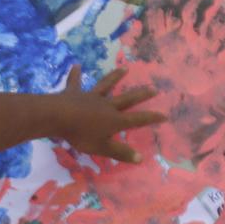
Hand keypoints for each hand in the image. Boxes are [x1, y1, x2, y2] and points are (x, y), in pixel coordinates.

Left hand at [52, 65, 167, 162]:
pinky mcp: (74, 93)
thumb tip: (141, 158)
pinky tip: (76, 65)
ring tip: (125, 69)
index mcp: (114, 120)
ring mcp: (91, 97)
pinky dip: (75, 74)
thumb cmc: (81, 134)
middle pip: (127, 99)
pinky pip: (75, 82)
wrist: (59, 117)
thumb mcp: (102, 148)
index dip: (151, 118)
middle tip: (154, 88)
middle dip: (141, 95)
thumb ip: (121, 153)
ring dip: (115, 77)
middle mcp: (106, 105)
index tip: (165, 114)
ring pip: (106, 85)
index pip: (137, 119)